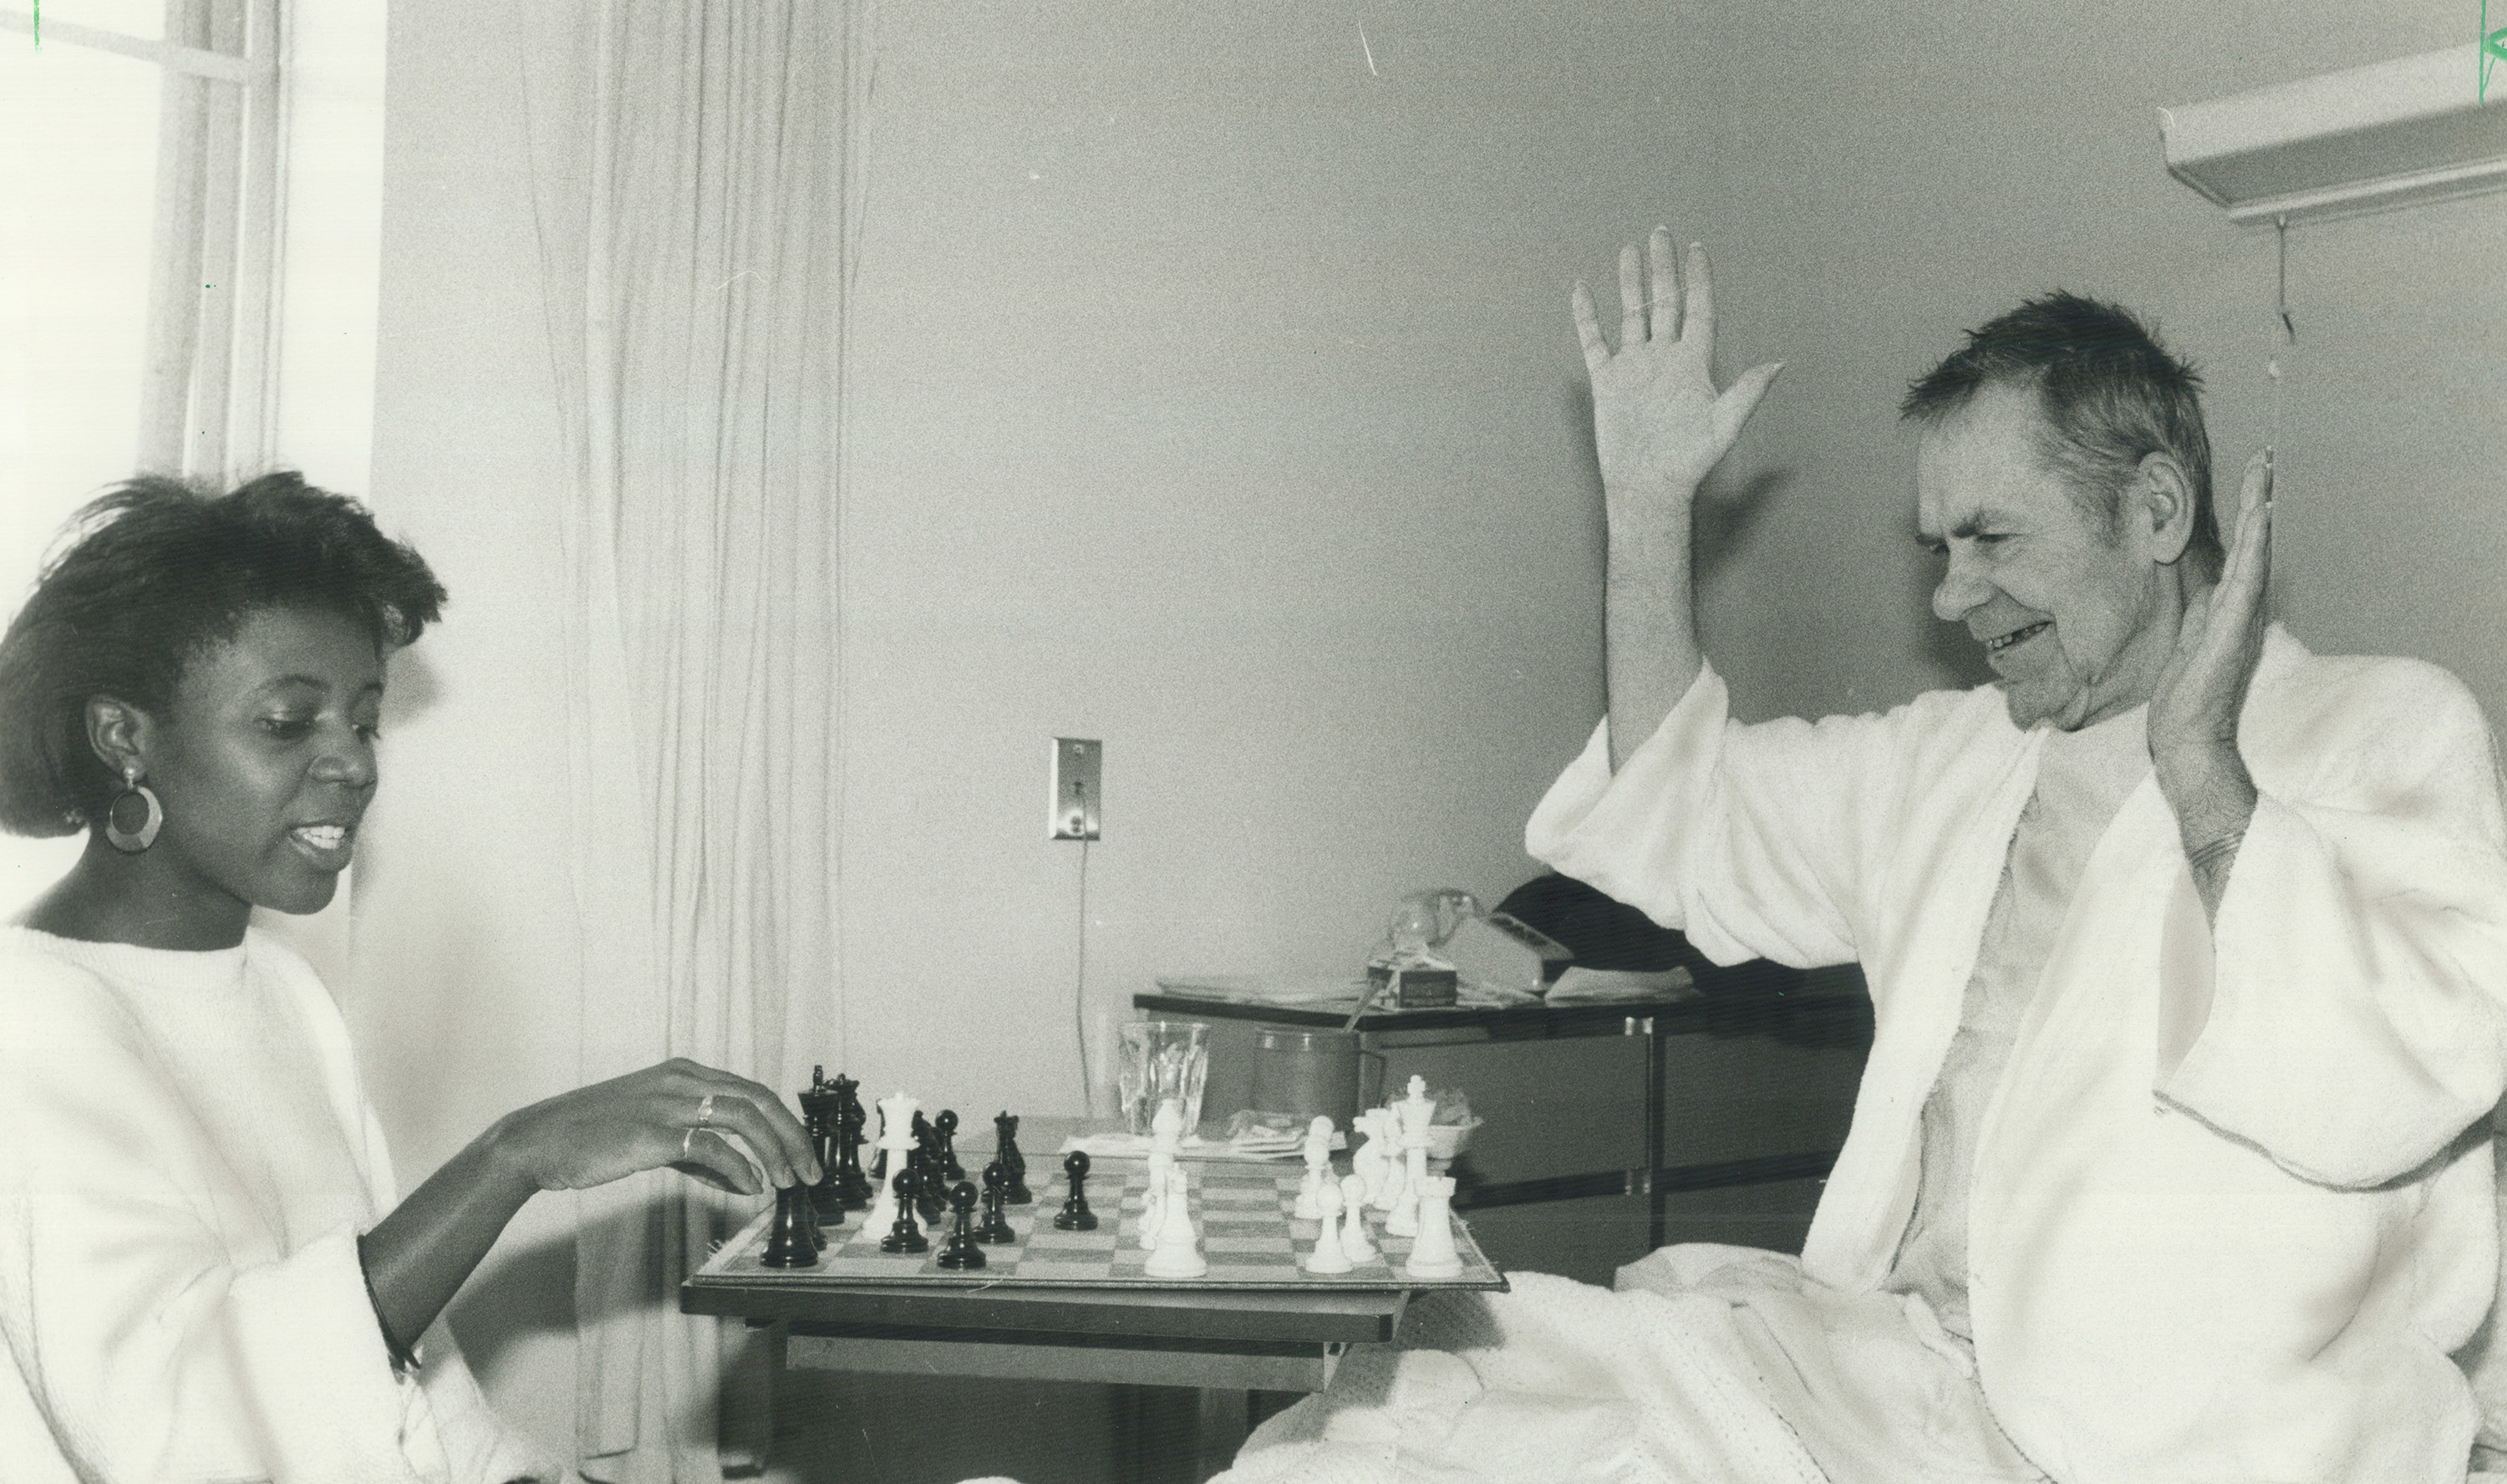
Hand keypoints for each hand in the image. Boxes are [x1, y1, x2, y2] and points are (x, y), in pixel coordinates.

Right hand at [491, 1058, 821, 1197]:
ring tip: (787, 1181)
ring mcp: (666, 1103)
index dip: (785, 1123)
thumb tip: (746, 1178)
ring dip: (775, 1150)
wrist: (538, 1141)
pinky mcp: (650, 1132)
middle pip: (759, 1099)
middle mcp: (681, 1080)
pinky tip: (750, 1185)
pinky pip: (709, 1146)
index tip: (802, 1154)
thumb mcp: (653, 1135)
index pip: (753, 1091)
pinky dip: (739, 1167)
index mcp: (684, 1074)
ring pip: (743, 1116)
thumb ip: (698, 1153)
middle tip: (810, 1171)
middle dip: (793, 1136)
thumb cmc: (594, 1138)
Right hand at [1573, 228, 1782, 498]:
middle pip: (1664, 302)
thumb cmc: (1690, 461)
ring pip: (1632, 314)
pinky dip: (1586, 316)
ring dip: (1630, 282)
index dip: (1699, 279)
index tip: (1698, 249)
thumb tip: (1779, 363)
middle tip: (1661, 232)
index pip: (1697, 309)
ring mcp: (1635, 367)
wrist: (1648, 487)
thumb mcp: (1726, 425)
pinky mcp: (1607, 381)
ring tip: (1629, 249)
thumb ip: (1748, 391)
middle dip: (1663, 266)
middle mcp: (1664, 358)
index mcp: (1694, 363)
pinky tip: (1582, 288)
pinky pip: (1594, 341)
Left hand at [2150, 450, 2272, 773]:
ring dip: (2257, 512)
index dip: (2245, 514)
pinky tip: (2257, 519)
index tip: (2251, 477)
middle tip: (2263, 457)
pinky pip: (2245, 581)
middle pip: (2252, 543)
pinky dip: (2254, 548)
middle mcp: (2241, 609)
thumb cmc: (2189, 698)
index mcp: (2229, 609)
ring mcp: (2239, 619)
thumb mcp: (2189, 643)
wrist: (2189, 738)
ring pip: (2253, 554)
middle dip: (2257, 499)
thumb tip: (2206, 591)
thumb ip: (2201, 615)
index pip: (2240, 552)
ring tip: (2263, 473)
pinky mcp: (2231, 630)